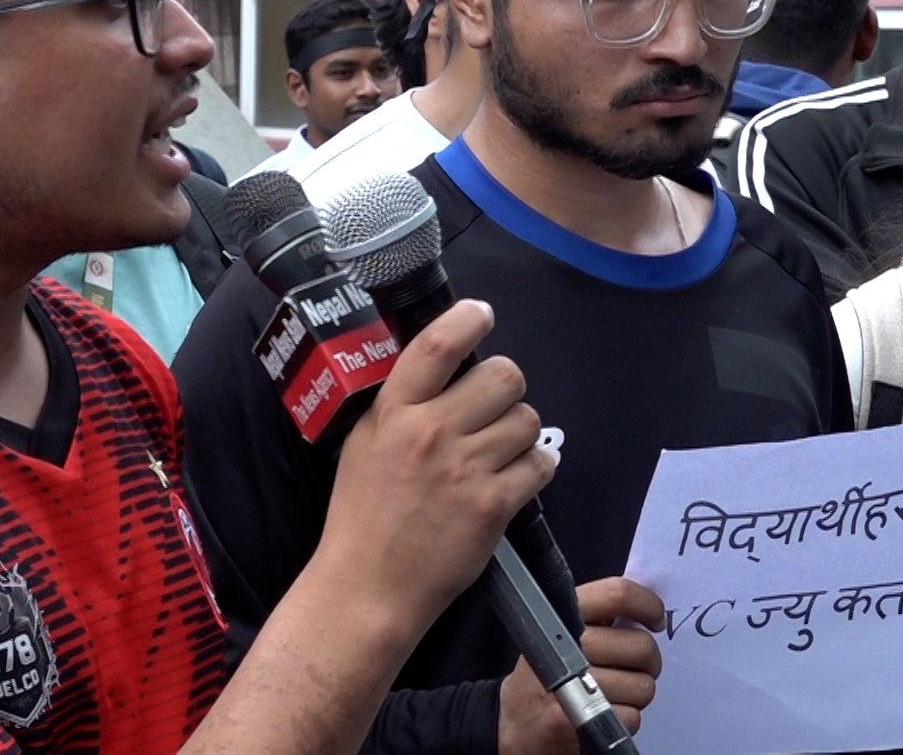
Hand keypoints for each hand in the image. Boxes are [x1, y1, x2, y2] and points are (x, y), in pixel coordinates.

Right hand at [315, 300, 554, 634]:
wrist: (369, 586)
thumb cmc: (361, 515)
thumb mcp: (363, 445)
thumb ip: (398, 406)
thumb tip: (440, 370)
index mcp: (393, 413)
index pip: (437, 345)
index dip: (467, 319)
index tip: (481, 315)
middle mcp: (431, 432)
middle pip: (502, 376)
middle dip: (505, 387)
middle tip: (494, 406)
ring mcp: (465, 469)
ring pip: (527, 419)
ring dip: (521, 431)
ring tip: (502, 449)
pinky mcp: (493, 505)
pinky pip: (541, 464)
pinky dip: (537, 467)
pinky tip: (518, 475)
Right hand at [497, 577, 663, 754]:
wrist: (515, 723)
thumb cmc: (546, 674)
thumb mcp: (559, 633)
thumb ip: (597, 618)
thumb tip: (648, 610)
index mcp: (562, 615)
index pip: (617, 594)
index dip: (647, 605)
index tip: (654, 621)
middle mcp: (563, 645)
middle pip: (641, 646)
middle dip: (648, 662)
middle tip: (631, 668)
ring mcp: (568, 683)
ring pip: (643, 686)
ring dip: (636, 694)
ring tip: (614, 693)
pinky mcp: (575, 718)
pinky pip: (632, 717)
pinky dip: (624, 720)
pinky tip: (604, 714)